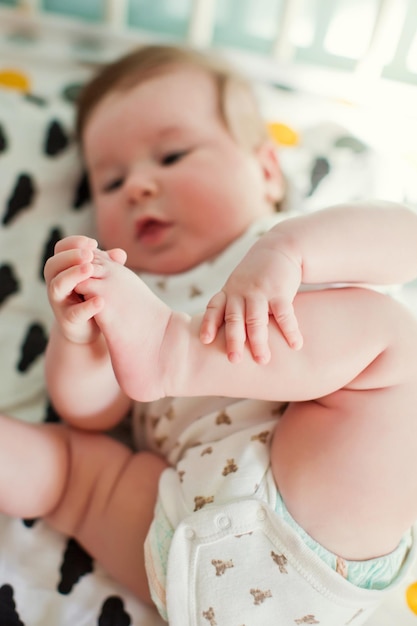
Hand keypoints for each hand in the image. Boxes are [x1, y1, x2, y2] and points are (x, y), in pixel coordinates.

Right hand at [44, 236, 126, 343]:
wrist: (91, 328)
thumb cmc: (93, 296)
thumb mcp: (101, 278)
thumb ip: (108, 265)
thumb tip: (120, 253)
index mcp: (62, 269)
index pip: (60, 249)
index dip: (73, 243)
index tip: (93, 243)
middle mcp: (56, 283)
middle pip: (53, 264)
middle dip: (71, 257)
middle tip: (89, 254)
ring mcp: (59, 302)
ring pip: (58, 285)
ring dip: (73, 275)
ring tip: (91, 270)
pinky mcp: (67, 320)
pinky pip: (74, 312)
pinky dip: (87, 307)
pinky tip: (100, 301)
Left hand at [200, 236, 302, 363]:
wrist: (279, 248)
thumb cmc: (256, 275)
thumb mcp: (238, 286)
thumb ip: (231, 308)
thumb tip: (224, 341)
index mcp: (229, 293)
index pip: (214, 309)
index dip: (209, 324)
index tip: (206, 340)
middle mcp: (241, 292)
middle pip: (235, 318)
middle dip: (234, 340)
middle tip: (234, 359)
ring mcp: (260, 291)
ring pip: (257, 319)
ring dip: (259, 341)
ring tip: (263, 360)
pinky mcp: (280, 291)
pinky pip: (285, 314)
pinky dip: (290, 330)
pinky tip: (296, 345)